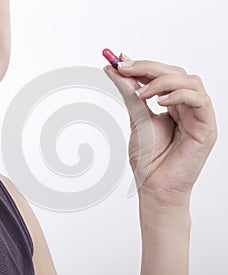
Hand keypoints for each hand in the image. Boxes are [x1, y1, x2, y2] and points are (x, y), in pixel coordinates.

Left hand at [104, 54, 216, 205]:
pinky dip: (179, 95)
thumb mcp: (136, 118)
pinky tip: (160, 102)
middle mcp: (186, 106)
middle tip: (125, 68)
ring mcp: (198, 115)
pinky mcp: (207, 127)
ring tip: (142, 93)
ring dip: (163, 81)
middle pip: (176, 73)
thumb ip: (129, 93)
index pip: (161, 75)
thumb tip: (114, 70)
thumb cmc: (148, 157)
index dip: (142, 65)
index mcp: (172, 104)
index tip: (119, 61)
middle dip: (149, 67)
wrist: (155, 186)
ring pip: (189, 81)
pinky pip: (199, 100)